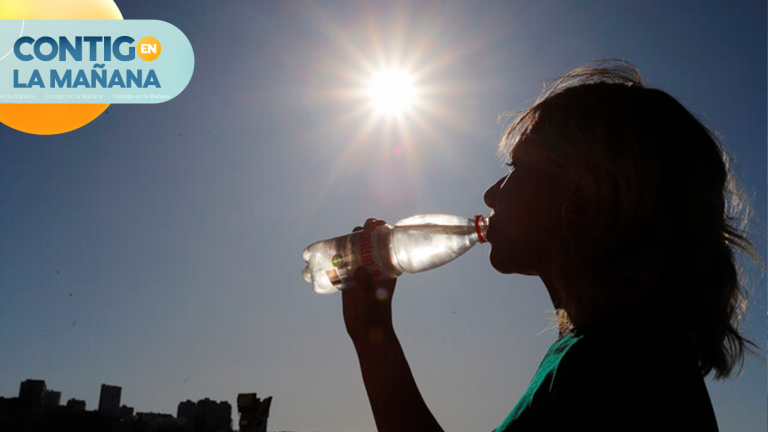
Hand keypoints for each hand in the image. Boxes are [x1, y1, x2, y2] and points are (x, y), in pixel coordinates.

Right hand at [342, 218, 397, 342]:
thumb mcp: (371, 297)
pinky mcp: (348, 281)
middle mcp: (373, 268)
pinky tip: (325, 254)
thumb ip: (366, 284)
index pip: (384, 244)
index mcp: (385, 269)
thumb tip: (359, 270)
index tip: (374, 224)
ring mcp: (360, 273)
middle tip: (356, 230)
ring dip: (346, 244)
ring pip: (353, 253)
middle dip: (362, 234)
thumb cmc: (374, 314)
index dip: (380, 231)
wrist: (367, 331)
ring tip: (339, 239)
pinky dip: (335, 257)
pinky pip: (341, 265)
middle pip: (367, 245)